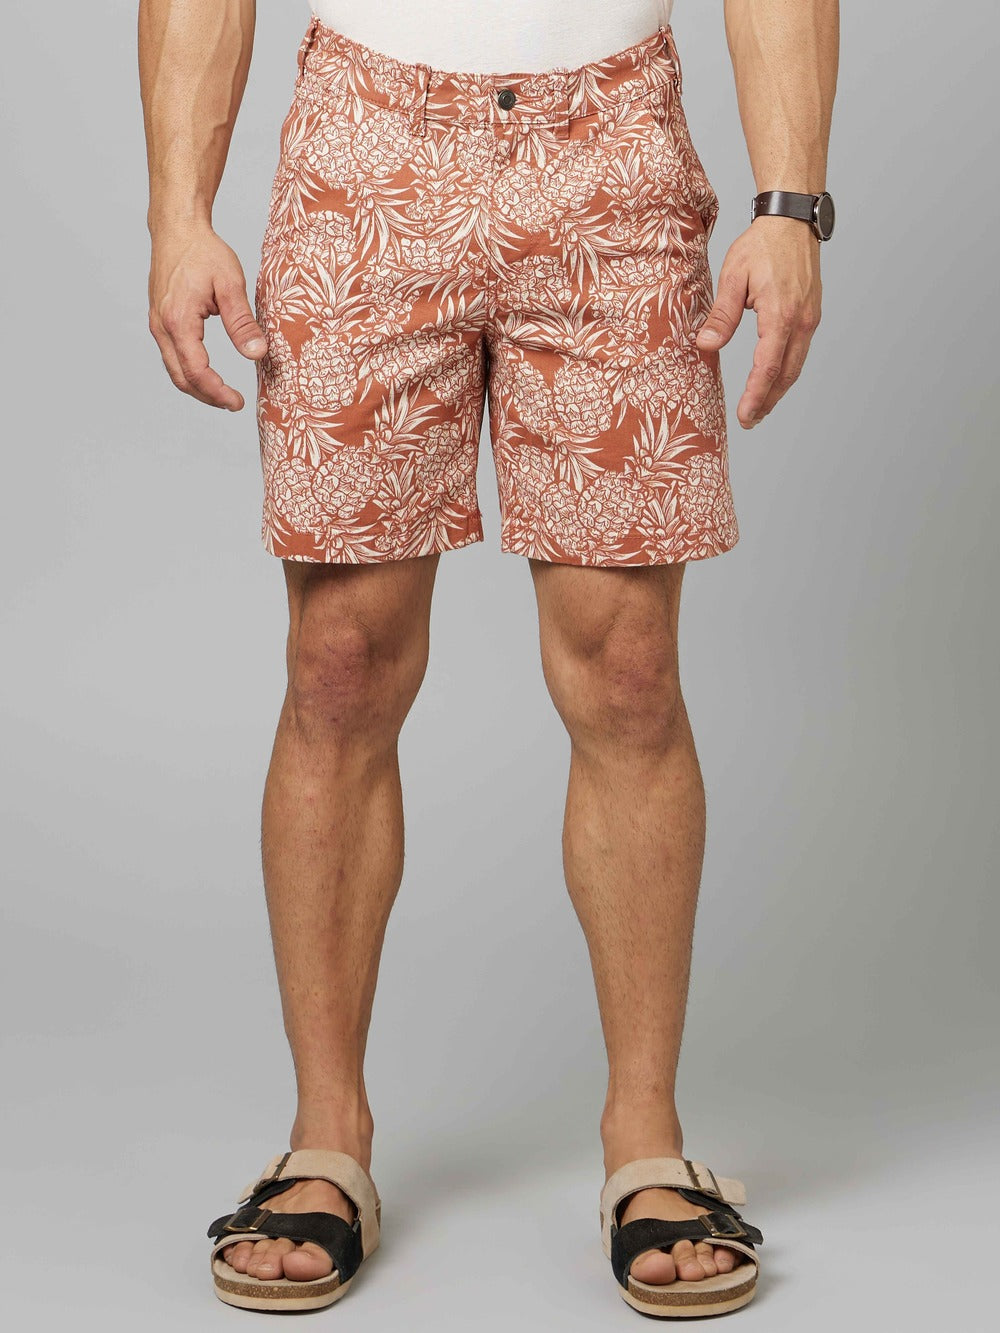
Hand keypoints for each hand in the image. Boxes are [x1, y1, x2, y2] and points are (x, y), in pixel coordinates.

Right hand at [148, 223, 266, 409]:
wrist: (177, 229)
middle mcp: (162, 327)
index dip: (218, 392)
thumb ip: (242, 323)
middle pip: (181, 378)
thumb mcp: (231, 284)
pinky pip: (172, 357)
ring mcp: (157, 325)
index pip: (196, 371)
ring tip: (223, 394)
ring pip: (174, 371)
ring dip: (198, 387)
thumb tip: (257, 354)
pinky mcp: (159, 322)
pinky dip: (189, 372)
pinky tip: (208, 375)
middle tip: (233, 404)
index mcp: (179, 320)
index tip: (238, 402)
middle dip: (208, 397)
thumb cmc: (203, 251)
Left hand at [695, 215, 821, 429]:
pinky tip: (773, 379)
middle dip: (767, 401)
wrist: (792, 220)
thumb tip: (706, 346)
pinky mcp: (811, 315)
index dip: (755, 396)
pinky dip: (786, 371)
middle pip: (785, 375)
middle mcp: (800, 322)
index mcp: (780, 316)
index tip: (744, 416)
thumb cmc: (762, 245)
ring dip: (778, 390)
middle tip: (750, 421)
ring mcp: (809, 319)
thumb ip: (721, 315)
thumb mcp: (732, 277)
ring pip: (795, 366)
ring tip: (760, 408)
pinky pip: (799, 352)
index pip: (766, 368)